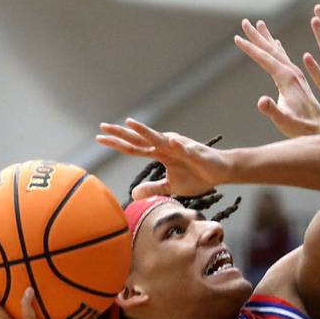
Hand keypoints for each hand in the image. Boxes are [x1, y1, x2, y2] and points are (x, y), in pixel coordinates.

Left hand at [96, 118, 229, 198]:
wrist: (220, 172)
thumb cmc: (197, 176)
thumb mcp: (171, 186)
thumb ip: (153, 188)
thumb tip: (133, 194)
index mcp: (160, 153)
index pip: (134, 148)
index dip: (117, 143)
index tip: (99, 138)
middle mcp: (166, 146)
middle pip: (141, 139)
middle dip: (122, 133)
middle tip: (103, 126)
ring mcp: (180, 147)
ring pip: (160, 138)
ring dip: (145, 132)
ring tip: (131, 124)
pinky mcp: (195, 152)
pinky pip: (186, 149)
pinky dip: (179, 145)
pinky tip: (172, 141)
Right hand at [235, 19, 319, 137]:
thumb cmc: (301, 128)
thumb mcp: (284, 121)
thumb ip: (272, 110)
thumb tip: (261, 101)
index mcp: (288, 78)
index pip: (265, 58)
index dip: (250, 48)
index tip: (236, 37)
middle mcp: (293, 73)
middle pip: (271, 50)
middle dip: (257, 36)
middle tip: (245, 22)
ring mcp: (297, 76)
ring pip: (279, 52)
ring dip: (267, 39)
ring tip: (260, 25)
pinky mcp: (299, 81)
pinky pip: (285, 59)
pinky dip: (278, 49)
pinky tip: (277, 44)